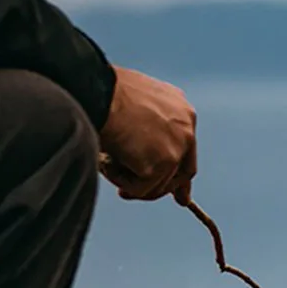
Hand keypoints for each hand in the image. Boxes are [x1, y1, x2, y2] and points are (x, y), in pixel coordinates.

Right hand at [99, 66, 196, 202]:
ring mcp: (176, 149)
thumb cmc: (107, 93)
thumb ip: (148, 130)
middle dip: (164, 190)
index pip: (187, 151)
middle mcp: (186, 131)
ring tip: (107, 166)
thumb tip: (144, 156)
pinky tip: (107, 165)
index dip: (179, 174)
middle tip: (134, 194)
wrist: (99, 91)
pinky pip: (141, 189)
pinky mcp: (162, 164)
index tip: (179, 196)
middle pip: (182, 173)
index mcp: (182, 112)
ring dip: (131, 183)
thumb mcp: (137, 107)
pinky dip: (121, 182)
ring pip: (158, 186)